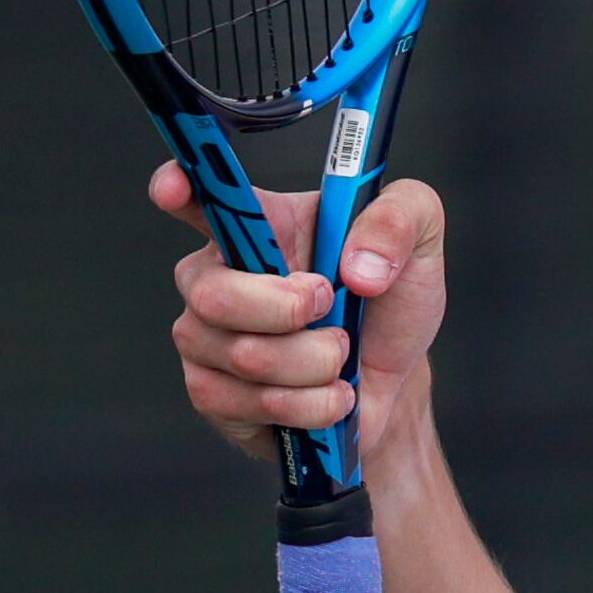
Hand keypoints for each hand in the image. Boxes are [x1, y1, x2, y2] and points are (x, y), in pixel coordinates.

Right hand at [154, 161, 448, 465]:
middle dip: (290, 310)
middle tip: (333, 308)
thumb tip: (357, 266)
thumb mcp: (420, 240)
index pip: (197, 194)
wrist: (395, 378)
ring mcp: (205, 337)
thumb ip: (399, 218)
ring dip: (319, 363)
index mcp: (259, 224)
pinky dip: (313, 404)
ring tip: (342, 356)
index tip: (173, 189)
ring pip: (247, 357)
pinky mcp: (212, 394)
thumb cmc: (391, 299)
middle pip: (214, 295)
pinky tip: (331, 394)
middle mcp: (216, 275)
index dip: (176, 188)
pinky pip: (252, 404)